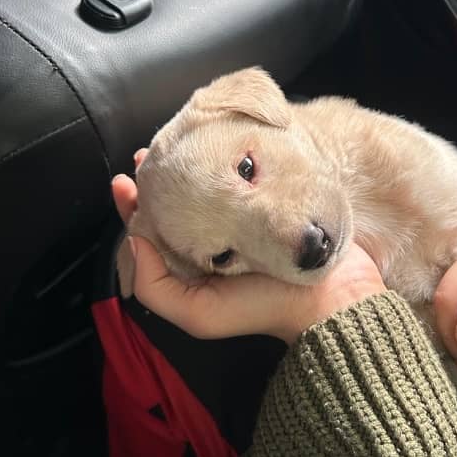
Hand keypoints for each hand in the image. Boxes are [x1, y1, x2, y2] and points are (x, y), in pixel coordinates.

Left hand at [112, 150, 385, 343]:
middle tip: (147, 153)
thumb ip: (157, 287)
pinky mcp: (268, 206)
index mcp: (193, 266)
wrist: (333, 296)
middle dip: (157, 181)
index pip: (154, 234)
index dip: (134, 208)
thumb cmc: (264, 307)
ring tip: (175, 143)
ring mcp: (242, 221)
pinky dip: (225, 167)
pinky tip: (219, 148)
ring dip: (188, 168)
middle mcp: (214, 242)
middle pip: (176, 206)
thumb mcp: (200, 314)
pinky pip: (240, 182)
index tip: (123, 180)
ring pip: (205, 190)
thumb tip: (132, 240)